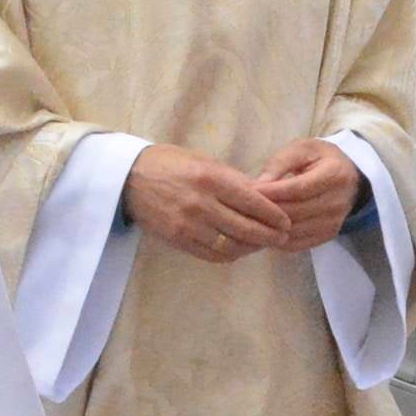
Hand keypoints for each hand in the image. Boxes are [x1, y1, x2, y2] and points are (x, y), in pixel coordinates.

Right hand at [122, 142, 282, 263]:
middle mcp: (201, 203)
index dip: (274, 215)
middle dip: (269, 236)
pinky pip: (212, 255)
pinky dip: (230, 254)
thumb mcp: (203, 160)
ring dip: (251, 248)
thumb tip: (262, 196)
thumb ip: (232, 179)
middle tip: (282, 237)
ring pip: (231, 246)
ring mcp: (188, 225)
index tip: (286, 221)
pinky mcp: (178, 239)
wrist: (129, 177)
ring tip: (261, 244)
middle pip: (246, 229)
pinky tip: (238, 249)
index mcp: (211, 178)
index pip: (253, 202)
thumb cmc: (170, 163)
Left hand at [246, 138, 363, 252]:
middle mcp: (337, 202)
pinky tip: (263, 232)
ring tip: (248, 221)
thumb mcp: (302, 149)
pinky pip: (298, 244)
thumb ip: (280, 162)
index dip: (272, 193)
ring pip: (294, 231)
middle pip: (295, 213)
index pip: (298, 189)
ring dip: (270, 229)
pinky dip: (278, 240)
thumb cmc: (320, 158)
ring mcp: (334, 222)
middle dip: (267, 212)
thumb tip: (259, 184)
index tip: (248, 192)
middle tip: (242, 209)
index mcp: (334, 174)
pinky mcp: (328, 235)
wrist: (350, 177)